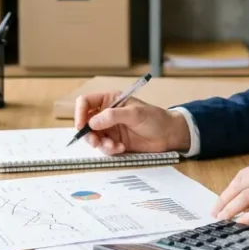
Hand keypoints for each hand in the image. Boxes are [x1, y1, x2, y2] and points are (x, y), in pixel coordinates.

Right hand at [74, 92, 190, 154]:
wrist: (169, 135)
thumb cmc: (155, 118)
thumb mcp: (135, 113)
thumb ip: (113, 116)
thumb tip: (93, 121)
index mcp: (109, 100)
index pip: (85, 102)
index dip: (80, 113)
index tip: (81, 126)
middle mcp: (106, 114)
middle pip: (85, 122)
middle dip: (89, 133)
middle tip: (96, 141)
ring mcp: (110, 128)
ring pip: (93, 137)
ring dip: (101, 144)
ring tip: (114, 146)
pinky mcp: (115, 141)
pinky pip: (104, 147)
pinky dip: (110, 149)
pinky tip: (121, 147)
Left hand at [212, 154, 248, 225]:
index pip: (245, 174)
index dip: (230, 188)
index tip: (222, 199)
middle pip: (241, 184)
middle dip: (224, 199)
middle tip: (216, 211)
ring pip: (246, 197)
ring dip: (230, 209)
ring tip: (223, 219)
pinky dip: (246, 218)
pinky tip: (239, 224)